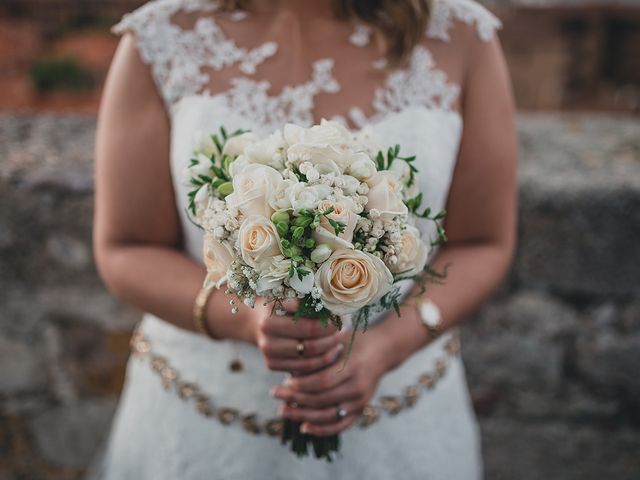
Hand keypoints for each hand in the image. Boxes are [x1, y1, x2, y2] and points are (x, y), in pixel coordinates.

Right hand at [253, 297, 343, 373]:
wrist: (264, 318)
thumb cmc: (286, 303)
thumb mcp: (295, 296)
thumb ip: (309, 301)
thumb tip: (328, 303)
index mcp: (270, 321)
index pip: (309, 328)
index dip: (328, 326)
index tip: (339, 321)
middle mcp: (266, 340)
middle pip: (310, 346)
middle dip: (330, 340)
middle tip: (343, 333)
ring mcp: (268, 354)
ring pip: (308, 360)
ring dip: (328, 353)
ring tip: (339, 344)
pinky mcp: (272, 365)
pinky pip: (302, 369)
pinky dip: (320, 362)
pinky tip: (330, 353)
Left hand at [271, 326, 390, 435]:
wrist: (382, 350)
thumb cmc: (355, 340)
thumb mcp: (337, 340)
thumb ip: (318, 354)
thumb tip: (291, 370)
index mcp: (353, 367)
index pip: (321, 382)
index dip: (301, 384)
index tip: (284, 382)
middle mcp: (358, 388)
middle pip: (321, 400)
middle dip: (295, 399)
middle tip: (275, 394)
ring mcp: (361, 401)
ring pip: (328, 415)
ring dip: (303, 416)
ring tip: (283, 411)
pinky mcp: (361, 409)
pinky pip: (340, 425)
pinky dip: (322, 430)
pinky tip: (304, 428)